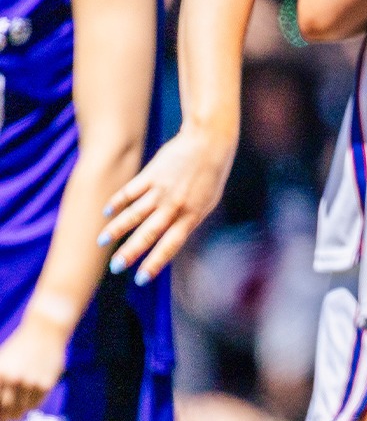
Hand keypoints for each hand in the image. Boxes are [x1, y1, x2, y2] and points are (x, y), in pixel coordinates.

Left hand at [0, 312, 68, 420]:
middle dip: (3, 420)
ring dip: (17, 412)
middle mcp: (14, 380)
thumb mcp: (0, 363)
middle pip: (5, 411)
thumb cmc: (17, 350)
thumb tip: (0, 410)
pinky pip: (36, 404)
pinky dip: (30, 405)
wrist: (44, 332)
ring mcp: (31, 383)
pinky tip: (30, 396)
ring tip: (17, 407)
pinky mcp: (46, 384)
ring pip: (21, 410)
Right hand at [99, 126, 236, 283]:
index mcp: (191, 215)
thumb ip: (188, 220)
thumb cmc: (211, 174)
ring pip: (134, 214)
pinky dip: (117, 201)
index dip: (155, 263)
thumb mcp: (207, 201)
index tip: (140, 279)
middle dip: (131, 252)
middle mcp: (175, 205)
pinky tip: (106, 211)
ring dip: (117, 229)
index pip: (170, 245)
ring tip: (101, 242)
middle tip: (115, 268)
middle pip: (149, 233)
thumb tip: (172, 239)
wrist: (209, 141)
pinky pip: (130, 191)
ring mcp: (162, 189)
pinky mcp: (151, 174)